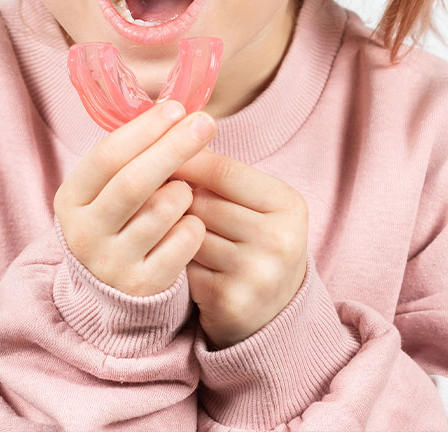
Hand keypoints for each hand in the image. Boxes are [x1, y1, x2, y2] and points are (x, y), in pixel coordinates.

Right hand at [53, 100, 217, 296]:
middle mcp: (85, 234)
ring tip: (185, 192)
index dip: (145, 129)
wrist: (110, 293)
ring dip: (184, 192)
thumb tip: (176, 112)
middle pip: (134, 181)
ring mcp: (112, 265)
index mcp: (72, 200)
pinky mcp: (143, 288)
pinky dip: (194, 225)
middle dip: (174, 146)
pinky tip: (190, 223)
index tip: (176, 108)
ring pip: (163, 211)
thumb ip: (133, 155)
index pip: (107, 156)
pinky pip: (183, 242)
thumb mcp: (108, 190)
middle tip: (205, 123)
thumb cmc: (119, 221)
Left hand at [169, 149, 308, 348]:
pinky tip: (175, 259)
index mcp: (289, 205)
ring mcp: (257, 274)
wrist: (273, 313)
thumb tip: (174, 133)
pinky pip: (184, 266)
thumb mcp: (256, 203)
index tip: (159, 150)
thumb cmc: (255, 242)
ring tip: (172, 228)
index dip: (188, 159)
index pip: (225, 171)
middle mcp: (279, 240)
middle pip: (204, 203)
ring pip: (190, 234)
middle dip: (179, 198)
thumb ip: (221, 172)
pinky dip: (174, 260)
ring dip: (174, 229)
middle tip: (164, 196)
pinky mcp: (231, 302)